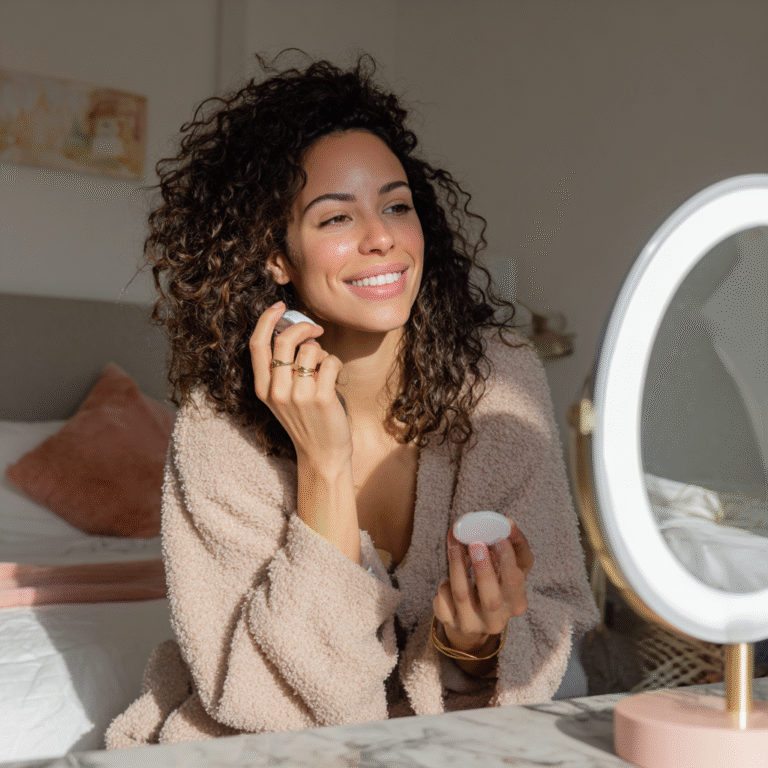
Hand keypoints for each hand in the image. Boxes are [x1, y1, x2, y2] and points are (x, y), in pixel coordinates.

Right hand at [250, 301, 351, 465]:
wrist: (322, 455)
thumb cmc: (307, 420)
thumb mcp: (284, 396)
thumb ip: (282, 368)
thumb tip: (297, 330)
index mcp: (263, 388)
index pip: (257, 345)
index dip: (267, 320)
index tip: (280, 306)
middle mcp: (276, 391)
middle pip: (284, 341)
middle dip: (303, 327)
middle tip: (316, 330)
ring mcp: (298, 396)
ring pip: (311, 350)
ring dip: (322, 352)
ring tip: (324, 369)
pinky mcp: (321, 399)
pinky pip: (330, 362)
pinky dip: (335, 363)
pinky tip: (335, 377)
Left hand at [433, 523, 533, 652]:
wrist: (476, 616)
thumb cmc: (498, 583)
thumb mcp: (512, 566)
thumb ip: (514, 543)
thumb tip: (509, 522)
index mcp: (516, 603)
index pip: (515, 582)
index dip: (507, 560)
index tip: (499, 537)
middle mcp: (496, 619)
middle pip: (490, 598)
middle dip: (483, 569)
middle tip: (475, 543)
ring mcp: (471, 624)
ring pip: (462, 595)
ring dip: (457, 564)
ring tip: (455, 542)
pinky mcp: (450, 622)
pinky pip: (443, 602)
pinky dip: (443, 584)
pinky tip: (447, 574)